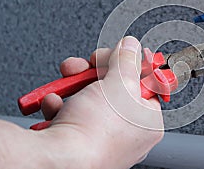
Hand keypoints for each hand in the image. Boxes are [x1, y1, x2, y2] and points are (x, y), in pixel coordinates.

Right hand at [40, 36, 162, 168]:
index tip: (121, 54)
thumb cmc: (95, 133)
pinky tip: (55, 105)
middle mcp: (127, 134)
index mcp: (147, 122)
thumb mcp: (119, 82)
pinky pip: (71, 115)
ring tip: (66, 84)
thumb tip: (130, 47)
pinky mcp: (76, 143)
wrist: (57, 159)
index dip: (130, 66)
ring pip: (89, 99)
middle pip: (114, 89)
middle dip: (95, 71)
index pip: (144, 85)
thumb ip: (126, 60)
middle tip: (89, 64)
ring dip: (74, 86)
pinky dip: (60, 106)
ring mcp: (101, 139)